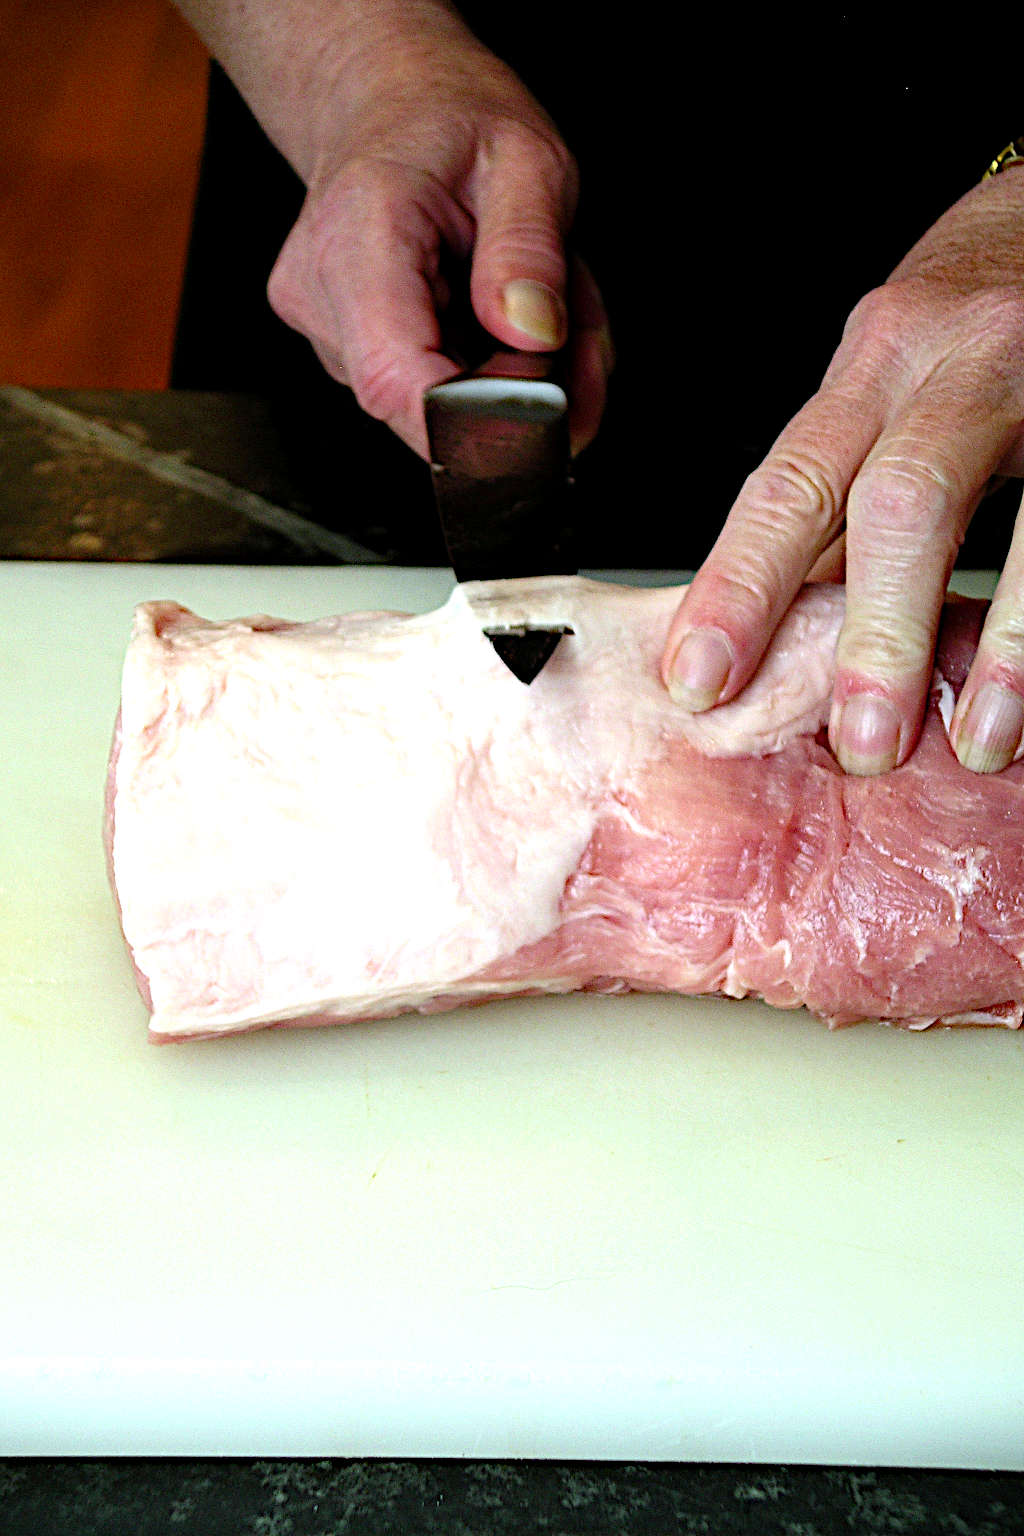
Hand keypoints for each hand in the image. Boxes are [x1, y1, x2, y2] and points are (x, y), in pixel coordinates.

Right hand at [261, 2, 610, 457]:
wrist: (382, 95)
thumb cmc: (447, 115)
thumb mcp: (526, 156)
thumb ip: (531, 248)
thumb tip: (533, 337)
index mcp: (359, 234)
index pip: (394, 378)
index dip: (471, 423)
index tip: (545, 414)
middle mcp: (322, 291)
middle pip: (421, 408)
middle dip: (516, 394)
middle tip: (575, 336)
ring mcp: (325, 328)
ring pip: (433, 408)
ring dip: (507, 378)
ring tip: (532, 301)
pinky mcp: (342, 348)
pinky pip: (427, 392)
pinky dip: (484, 369)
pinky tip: (497, 315)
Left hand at [660, 168, 1023, 774]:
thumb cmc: (981, 305)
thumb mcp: (891, 375)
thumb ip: (841, 488)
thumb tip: (778, 616)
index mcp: (876, 361)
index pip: (788, 483)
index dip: (738, 589)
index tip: (698, 682)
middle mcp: (959, 362)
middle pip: (899, 503)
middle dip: (875, 635)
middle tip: (858, 744)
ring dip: (1003, 647)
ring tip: (978, 742)